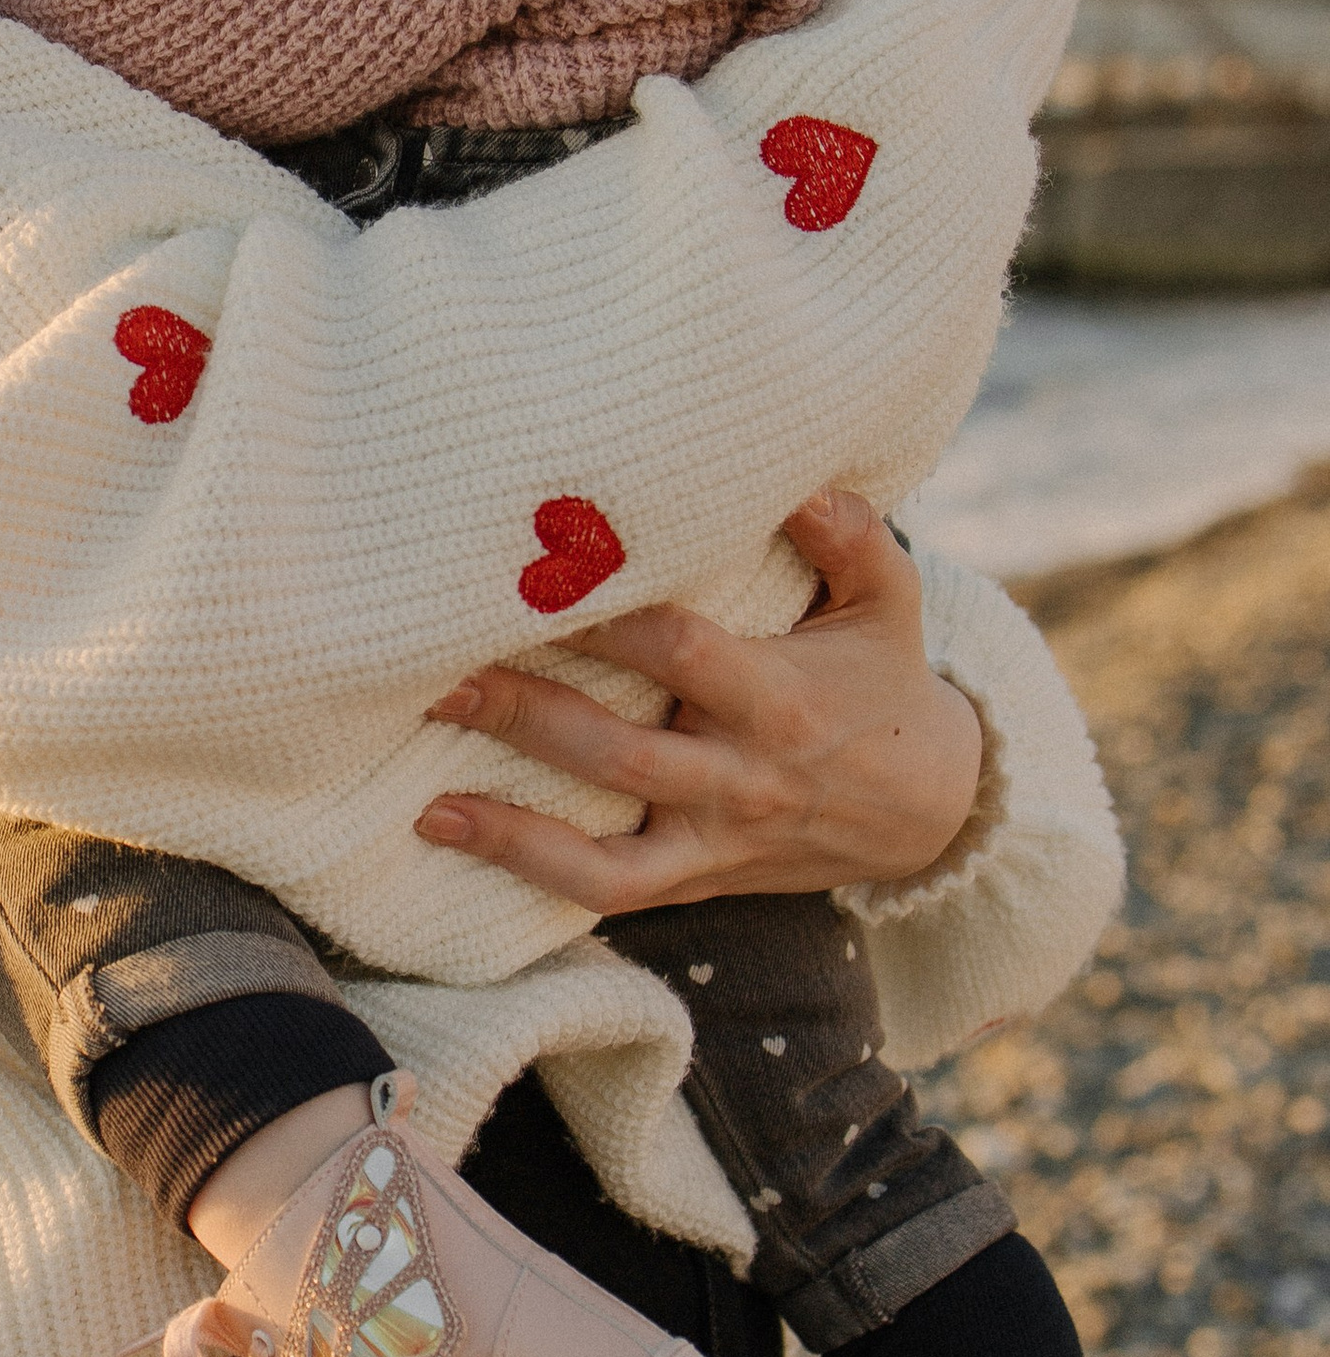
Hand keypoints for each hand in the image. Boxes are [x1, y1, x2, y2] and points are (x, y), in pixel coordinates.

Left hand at [413, 490, 982, 910]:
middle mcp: (743, 775)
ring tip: (425, 763)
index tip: (534, 578)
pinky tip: (443, 823)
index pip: (681, 654)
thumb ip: (846, 532)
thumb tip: (791, 468)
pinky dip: (525, 865)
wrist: (930, 810)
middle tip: (440, 669)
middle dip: (526, 710)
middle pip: (622, 751)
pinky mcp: (694, 875)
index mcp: (782, 698)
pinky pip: (604, 887)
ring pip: (603, 835)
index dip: (608, 619)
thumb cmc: (885, 680)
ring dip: (508, 809)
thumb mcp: (888, 599)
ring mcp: (714, 835)